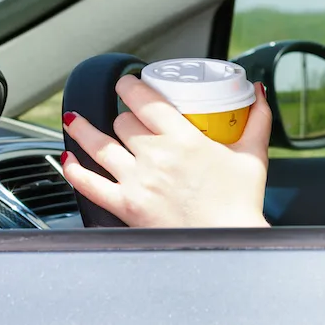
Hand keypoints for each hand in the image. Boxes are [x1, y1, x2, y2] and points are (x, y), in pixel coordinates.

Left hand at [61, 75, 271, 227]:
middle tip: (124, 114)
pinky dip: (75, 171)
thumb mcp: (253, 154)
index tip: (127, 81)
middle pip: (124, 122)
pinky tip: (68, 161)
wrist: (229, 242)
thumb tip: (257, 91)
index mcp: (185, 139)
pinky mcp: (127, 207)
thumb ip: (257, 119)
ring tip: (75, 121)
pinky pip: (90, 185)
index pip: (146, 100)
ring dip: (83, 130)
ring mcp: (138, 182)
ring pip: (99, 146)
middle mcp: (156, 156)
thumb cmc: (241, 204)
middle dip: (122, 114)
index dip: (130, 85)